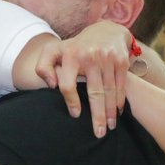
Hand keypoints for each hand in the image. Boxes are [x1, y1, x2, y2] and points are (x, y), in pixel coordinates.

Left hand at [34, 21, 130, 137]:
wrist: (107, 30)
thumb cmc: (75, 47)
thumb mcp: (54, 51)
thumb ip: (43, 67)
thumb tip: (50, 85)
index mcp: (70, 55)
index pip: (68, 84)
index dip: (71, 101)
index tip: (76, 115)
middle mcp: (89, 56)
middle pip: (94, 92)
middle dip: (97, 115)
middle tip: (99, 134)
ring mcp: (107, 58)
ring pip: (109, 91)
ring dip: (110, 112)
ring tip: (110, 128)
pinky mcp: (121, 61)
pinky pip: (121, 86)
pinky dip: (120, 101)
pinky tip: (118, 113)